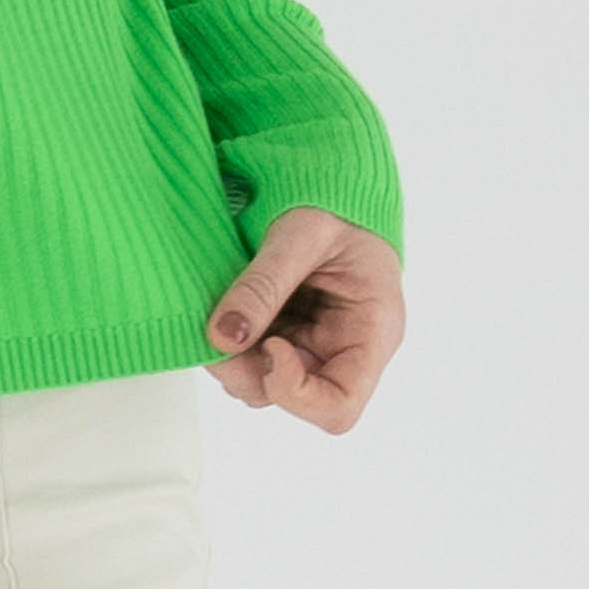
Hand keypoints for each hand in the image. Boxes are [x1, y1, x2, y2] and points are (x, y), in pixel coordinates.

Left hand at [203, 205, 404, 432]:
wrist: (334, 183)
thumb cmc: (337, 202)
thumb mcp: (301, 234)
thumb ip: (263, 283)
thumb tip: (223, 336)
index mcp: (372, 332)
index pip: (339, 406)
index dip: (294, 392)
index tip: (268, 345)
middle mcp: (345, 350)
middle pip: (295, 399)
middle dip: (248, 370)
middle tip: (216, 330)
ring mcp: (314, 344)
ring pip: (265, 381)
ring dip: (234, 357)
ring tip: (221, 310)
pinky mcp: (288, 332)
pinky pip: (252, 355)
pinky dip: (231, 339)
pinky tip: (226, 306)